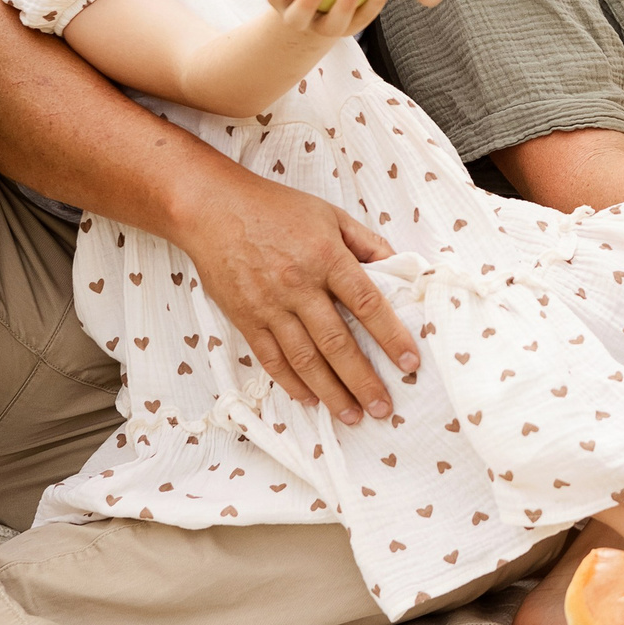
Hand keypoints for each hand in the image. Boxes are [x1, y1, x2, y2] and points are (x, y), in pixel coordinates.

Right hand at [167, 174, 421, 425]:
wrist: (213, 209)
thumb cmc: (276, 208)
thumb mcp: (330, 214)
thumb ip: (367, 242)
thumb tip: (398, 268)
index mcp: (326, 257)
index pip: (367, 303)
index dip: (391, 336)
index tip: (410, 363)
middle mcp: (299, 285)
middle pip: (337, 342)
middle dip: (363, 380)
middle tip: (384, 408)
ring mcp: (269, 306)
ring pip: (305, 359)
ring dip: (331, 392)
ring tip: (352, 415)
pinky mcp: (245, 318)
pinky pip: (271, 359)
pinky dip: (291, 383)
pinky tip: (309, 399)